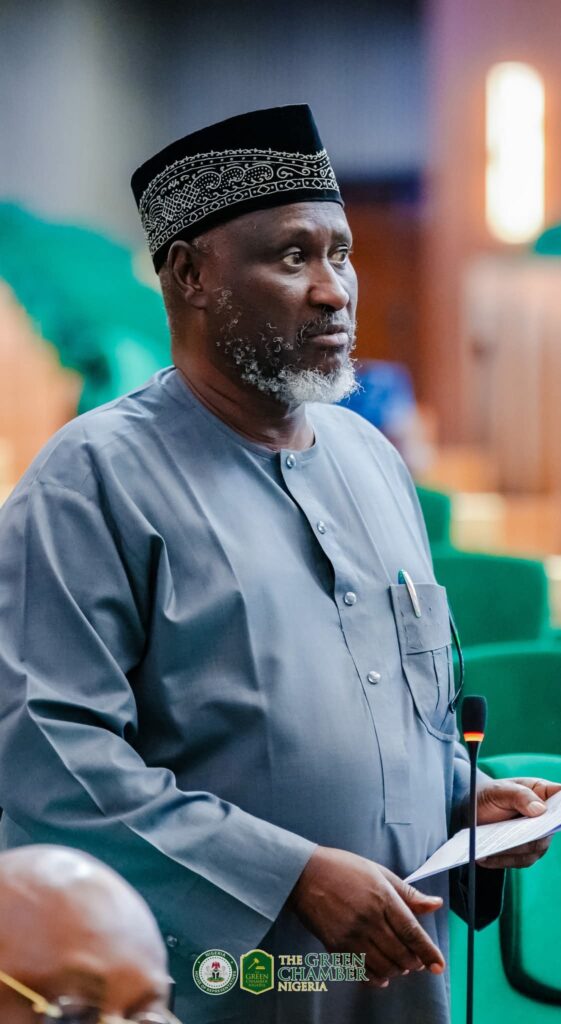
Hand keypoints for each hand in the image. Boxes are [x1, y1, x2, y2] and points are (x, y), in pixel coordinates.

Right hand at [288, 846, 444, 988]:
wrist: (304, 874)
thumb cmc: (342, 869)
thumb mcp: (379, 873)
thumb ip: (408, 893)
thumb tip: (435, 904)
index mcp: (383, 897)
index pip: (412, 932)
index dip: (428, 952)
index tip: (438, 965)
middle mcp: (369, 919)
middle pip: (401, 953)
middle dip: (413, 963)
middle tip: (416, 962)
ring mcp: (352, 935)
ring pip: (384, 966)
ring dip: (396, 971)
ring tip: (399, 966)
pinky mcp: (336, 946)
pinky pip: (362, 972)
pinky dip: (376, 978)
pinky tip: (381, 976)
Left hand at [475, 777, 560, 869]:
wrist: (474, 810)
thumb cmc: (491, 795)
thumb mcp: (500, 790)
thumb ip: (520, 795)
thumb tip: (541, 810)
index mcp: (544, 793)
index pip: (560, 798)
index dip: (559, 809)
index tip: (547, 811)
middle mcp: (545, 818)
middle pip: (547, 830)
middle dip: (530, 834)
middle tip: (511, 835)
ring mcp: (537, 838)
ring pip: (533, 849)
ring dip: (512, 850)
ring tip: (492, 848)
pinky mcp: (525, 854)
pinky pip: (518, 861)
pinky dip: (501, 860)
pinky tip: (484, 857)